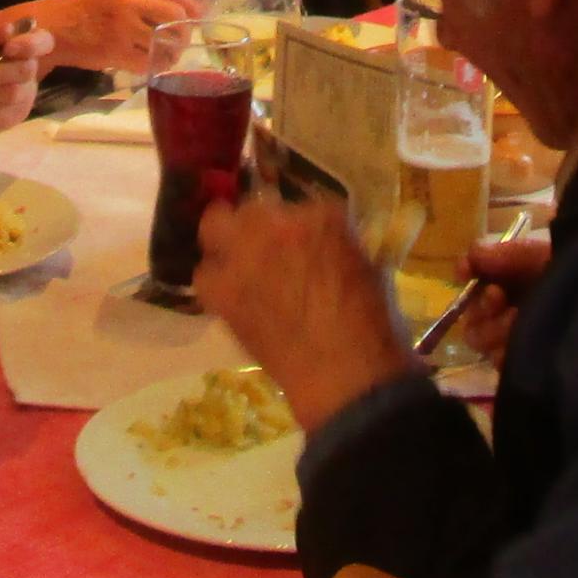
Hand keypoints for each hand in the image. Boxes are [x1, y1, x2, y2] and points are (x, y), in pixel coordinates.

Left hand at [0, 17, 53, 149]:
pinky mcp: (14, 117)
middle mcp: (27, 69)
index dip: (31, 44)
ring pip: (12, 93)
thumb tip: (9, 29)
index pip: (43, 42)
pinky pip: (1, 112)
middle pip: (26, 70)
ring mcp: (24, 95)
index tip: (8, 48)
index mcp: (18, 47)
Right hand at [24, 0, 201, 71]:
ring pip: (164, 42)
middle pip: (176, 15)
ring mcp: (122, 29)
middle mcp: (129, 2)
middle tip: (183, 40)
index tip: (200, 14)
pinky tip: (154, 65)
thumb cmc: (82, 8)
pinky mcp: (114, 53)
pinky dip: (155, 66)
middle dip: (185, 30)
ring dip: (172, 52)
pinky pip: (147, 62)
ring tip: (169, 55)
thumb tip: (181, 9)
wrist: (49, 27)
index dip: (193, 3)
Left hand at [196, 189, 410, 433]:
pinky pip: (205, 274)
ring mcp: (245, 253)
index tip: (299, 245)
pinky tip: (231, 299)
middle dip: (256, 225)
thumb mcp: (367, 267)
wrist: (346, 373)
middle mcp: (278, 223)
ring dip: (227, 245)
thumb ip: (336, 245)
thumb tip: (320, 250)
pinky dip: (216, 283)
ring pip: (216, 226)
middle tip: (263, 249)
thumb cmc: (372, 325)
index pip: (300, 204)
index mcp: (323, 215)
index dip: (295, 228)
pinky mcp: (222, 289)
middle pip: (251, 207)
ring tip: (238, 269)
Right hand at [441, 231, 553, 358]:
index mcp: (512, 280)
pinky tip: (524, 342)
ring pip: (479, 339)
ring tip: (519, 319)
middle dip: (481, 304)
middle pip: (470, 313)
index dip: (466, 271)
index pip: (473, 276)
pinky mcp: (523, 366)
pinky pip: (497, 362)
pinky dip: (505, 351)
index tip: (467, 272)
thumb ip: (507, 255)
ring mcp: (514, 340)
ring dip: (494, 328)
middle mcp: (508, 310)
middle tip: (498, 298)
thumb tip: (473, 255)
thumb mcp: (545, 259)